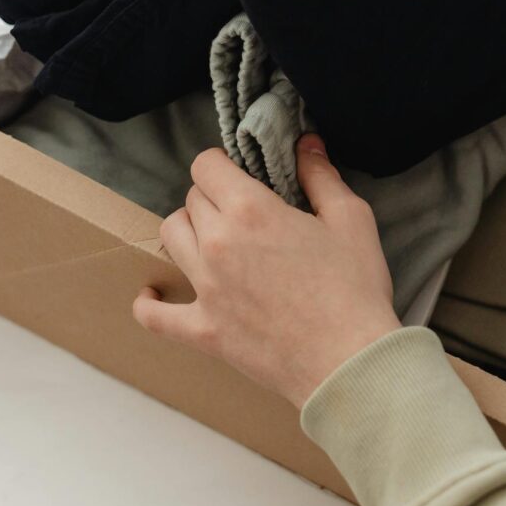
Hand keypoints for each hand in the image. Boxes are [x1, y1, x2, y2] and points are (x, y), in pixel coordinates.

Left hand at [133, 135, 400, 407]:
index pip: (206, 166)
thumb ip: (321, 176)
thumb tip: (305, 143)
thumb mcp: (351, 220)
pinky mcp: (203, 330)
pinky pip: (154, 316)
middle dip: (214, 197)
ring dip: (188, 231)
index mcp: (251, 210)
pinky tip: (153, 294)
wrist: (349, 361)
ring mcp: (205, 289)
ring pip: (170, 238)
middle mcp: (217, 243)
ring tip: (211, 239)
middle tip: (243, 212)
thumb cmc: (355, 290)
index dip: (222, 165)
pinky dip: (150, 303)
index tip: (239, 175)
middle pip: (191, 200)